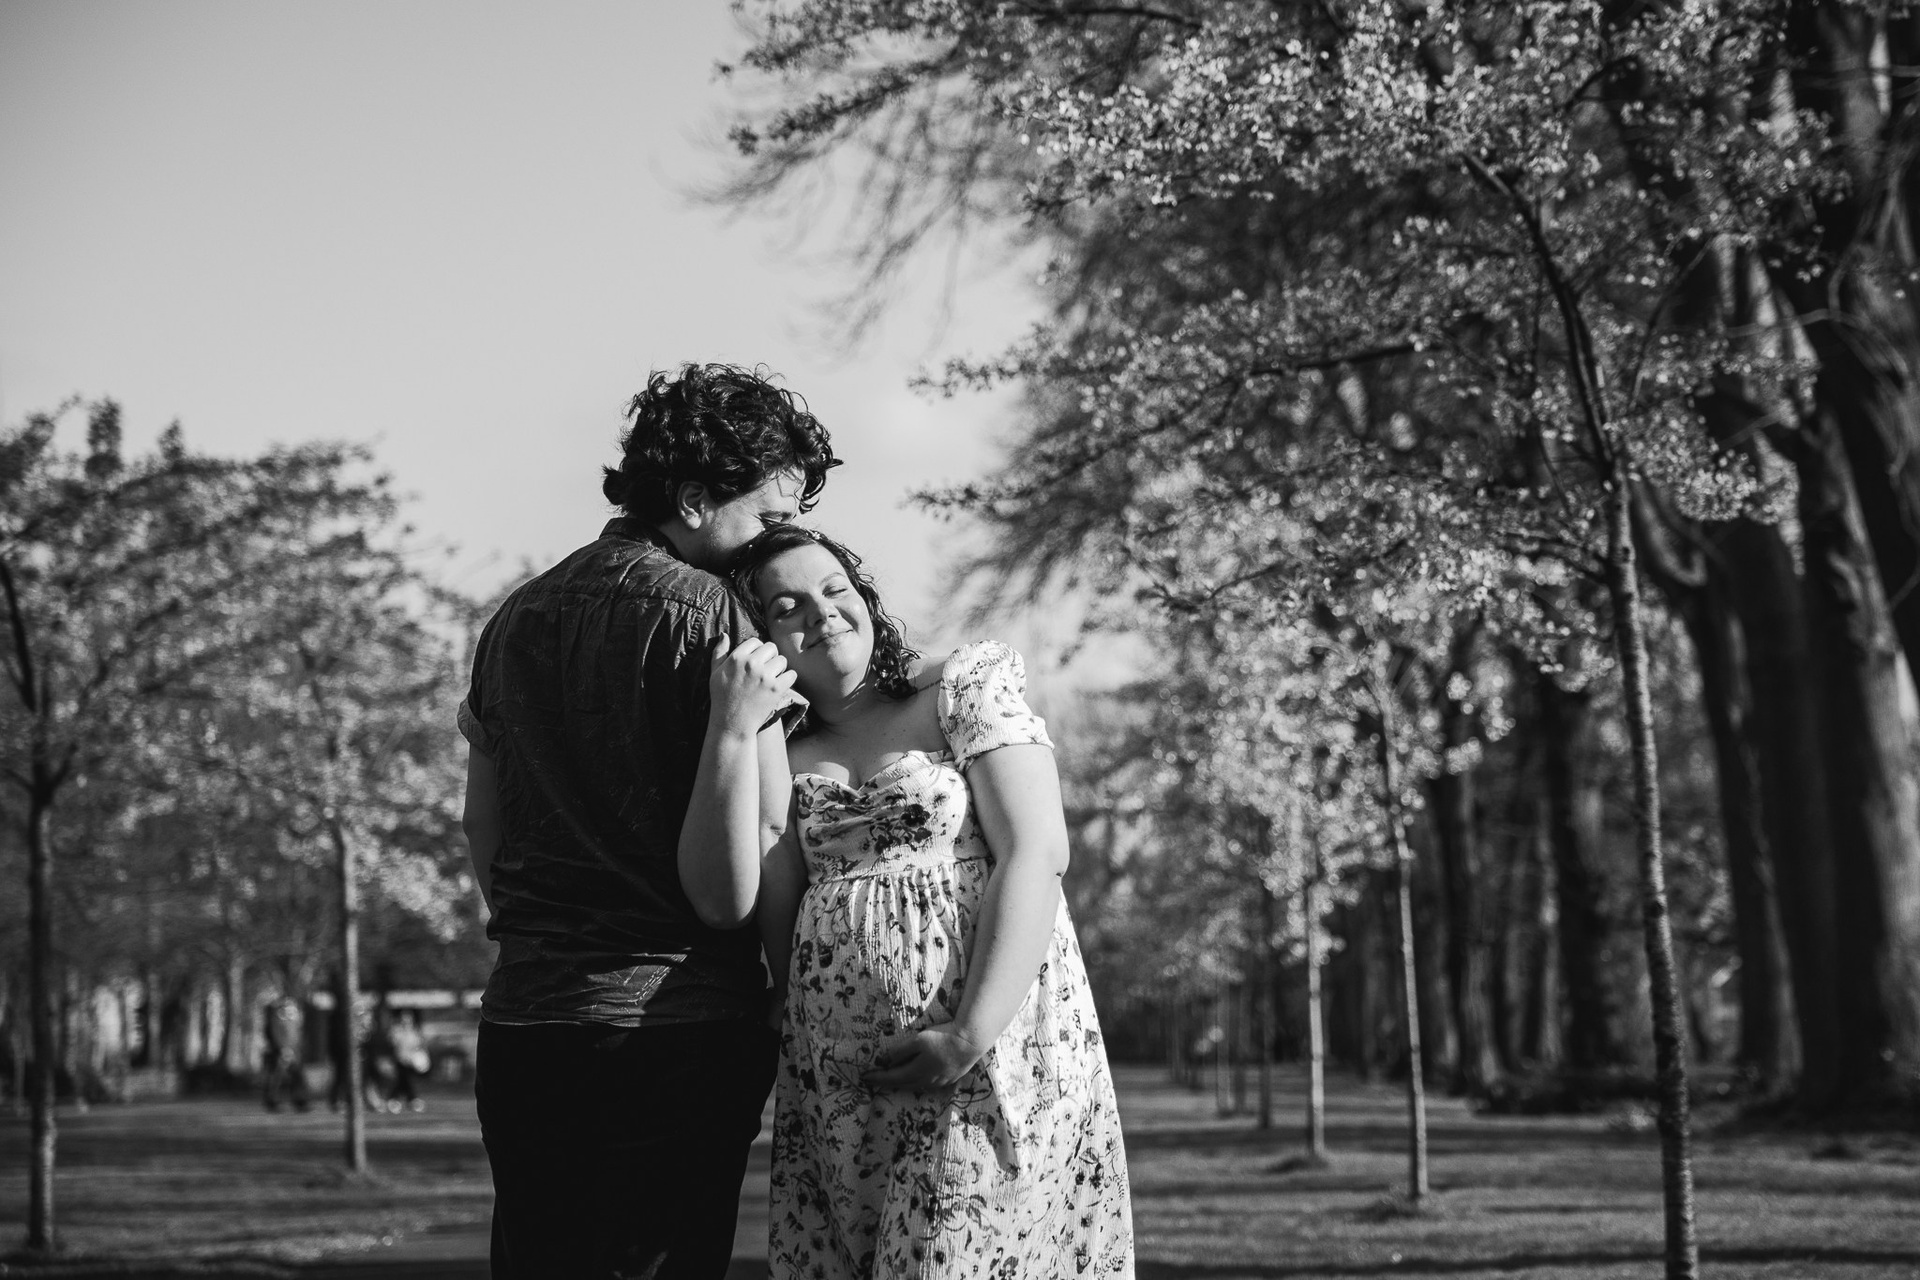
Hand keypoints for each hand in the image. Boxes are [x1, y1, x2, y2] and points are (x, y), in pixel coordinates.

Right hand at [708, 634, 796, 733]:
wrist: (732, 724)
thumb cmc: (721, 699)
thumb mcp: (714, 674)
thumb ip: (719, 653)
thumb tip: (724, 634)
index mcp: (736, 658)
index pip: (755, 641)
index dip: (757, 650)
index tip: (756, 661)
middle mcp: (751, 664)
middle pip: (772, 648)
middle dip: (770, 657)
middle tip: (766, 669)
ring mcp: (765, 676)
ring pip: (783, 660)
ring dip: (779, 668)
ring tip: (772, 678)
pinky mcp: (777, 688)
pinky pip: (792, 674)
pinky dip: (788, 680)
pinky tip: (779, 685)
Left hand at [861, 1026, 987, 1090]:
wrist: (970, 1041)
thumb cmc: (943, 1038)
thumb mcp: (918, 1040)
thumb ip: (901, 1051)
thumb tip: (886, 1061)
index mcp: (917, 1072)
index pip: (892, 1077)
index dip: (877, 1078)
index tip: (864, 1077)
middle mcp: (926, 1081)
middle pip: (902, 1084)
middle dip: (887, 1082)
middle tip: (874, 1080)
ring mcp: (938, 1082)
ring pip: (915, 1086)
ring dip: (902, 1083)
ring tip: (892, 1080)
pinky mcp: (948, 1079)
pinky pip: (926, 1084)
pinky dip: (916, 1083)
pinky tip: (915, 1079)